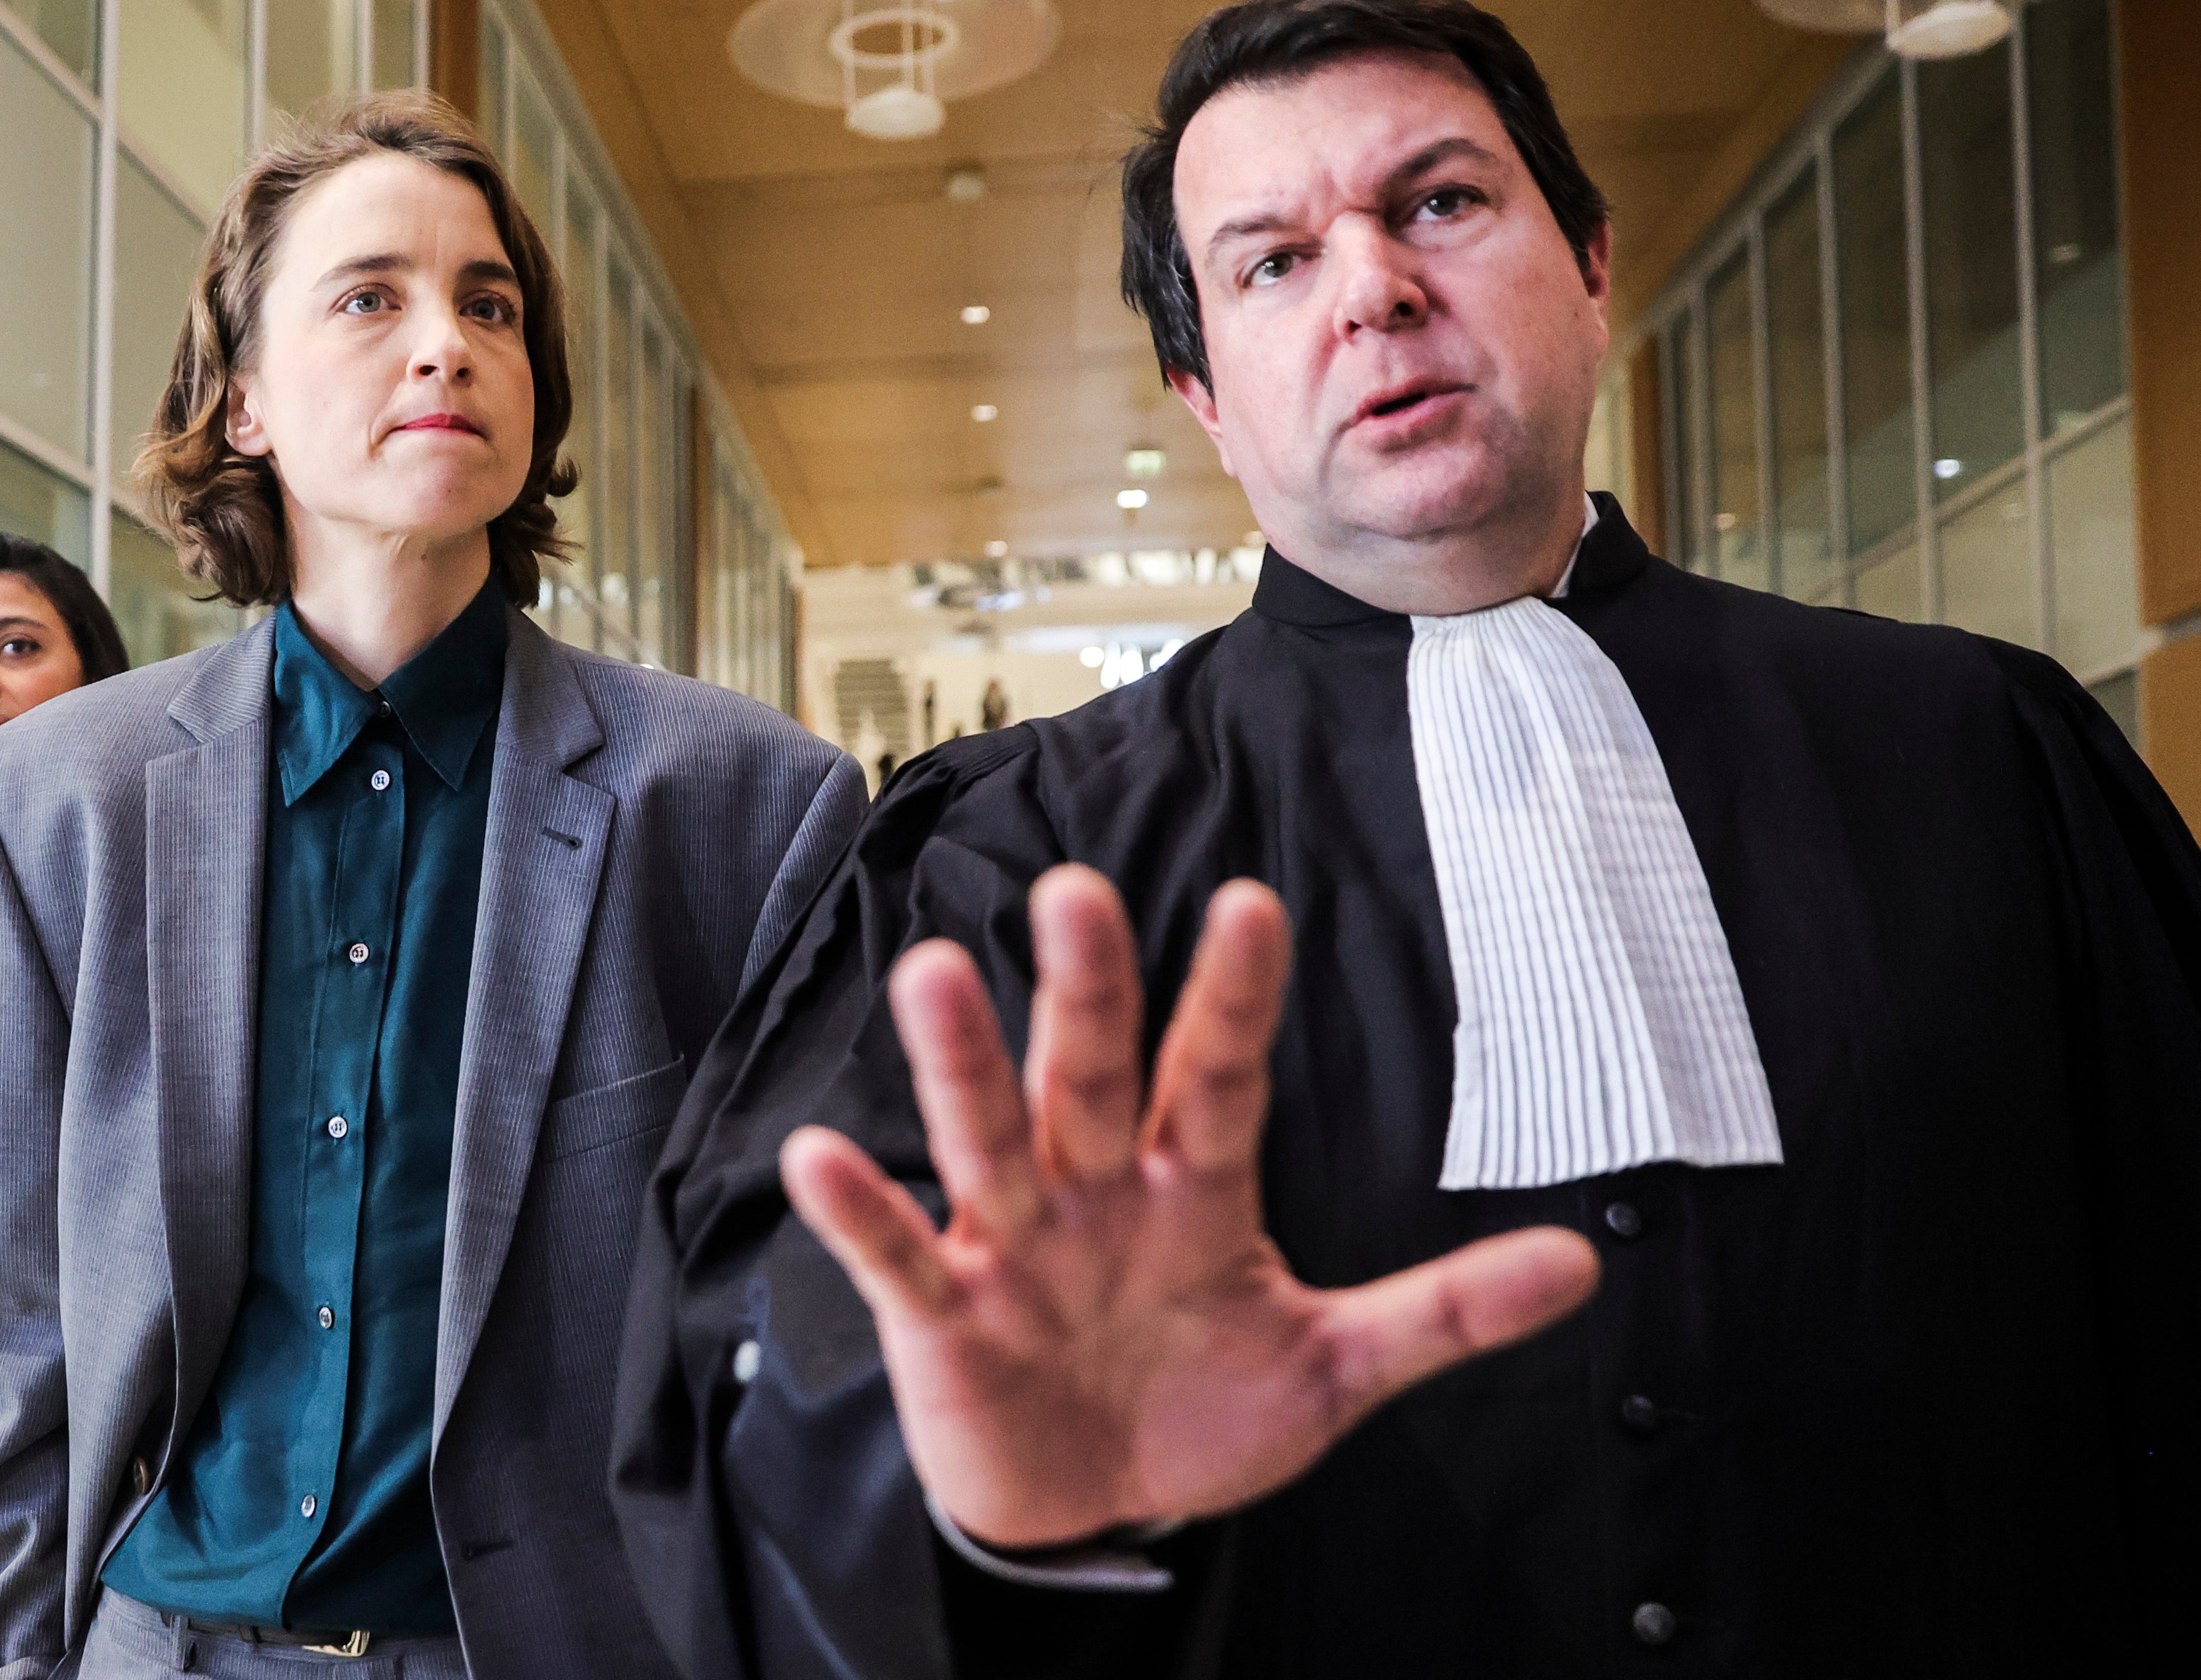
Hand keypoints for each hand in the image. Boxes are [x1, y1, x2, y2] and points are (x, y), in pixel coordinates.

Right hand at [780, 866, 1599, 1549]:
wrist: (1092, 1513)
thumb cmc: (1199, 1415)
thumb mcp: (1333, 1367)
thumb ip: (1442, 1311)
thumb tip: (1581, 1265)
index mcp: (1192, 1194)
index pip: (1217, 1079)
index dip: (1232, 1000)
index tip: (1252, 906)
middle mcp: (1095, 1193)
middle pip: (1091, 1076)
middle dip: (1086, 991)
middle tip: (1079, 892)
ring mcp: (1011, 1246)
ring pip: (988, 1137)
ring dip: (961, 1063)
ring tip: (935, 975)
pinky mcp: (943, 1314)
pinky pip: (897, 1254)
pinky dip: (858, 1211)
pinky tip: (824, 1156)